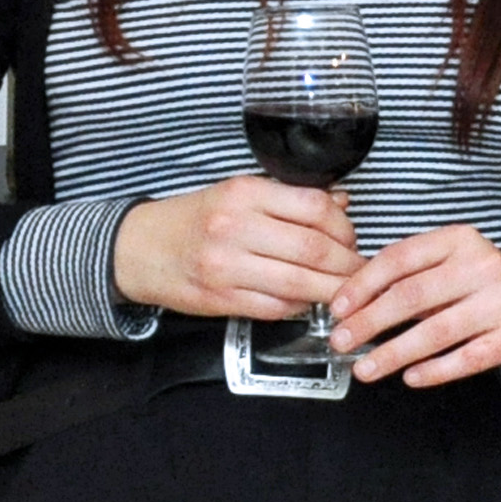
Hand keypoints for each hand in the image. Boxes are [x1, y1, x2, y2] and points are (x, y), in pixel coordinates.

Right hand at [110, 176, 358, 320]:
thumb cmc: (193, 219)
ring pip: (300, 284)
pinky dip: (301, 306)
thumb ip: (288, 200)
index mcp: (243, 193)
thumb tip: (340, 204)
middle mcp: (234, 226)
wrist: (140, 249)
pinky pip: (278, 308)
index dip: (344, 226)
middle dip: (347, 264)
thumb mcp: (236, 194)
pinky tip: (307, 300)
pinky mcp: (223, 299)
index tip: (352, 238)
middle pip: (314, 248)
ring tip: (345, 291)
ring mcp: (227, 266)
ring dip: (332, 291)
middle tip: (360, 271)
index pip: (313, 207)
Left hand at [325, 225, 500, 387]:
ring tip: (365, 368)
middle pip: (412, 296)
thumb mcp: (452, 264)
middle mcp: (482, 266)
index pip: (400, 259)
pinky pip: (464, 359)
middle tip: (342, 340)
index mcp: (458, 240)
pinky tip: (409, 377)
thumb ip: (411, 276)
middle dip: (369, 321)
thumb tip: (354, 304)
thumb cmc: (484, 284)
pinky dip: (433, 370)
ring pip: (434, 332)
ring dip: (392, 353)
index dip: (363, 284)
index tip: (338, 307)